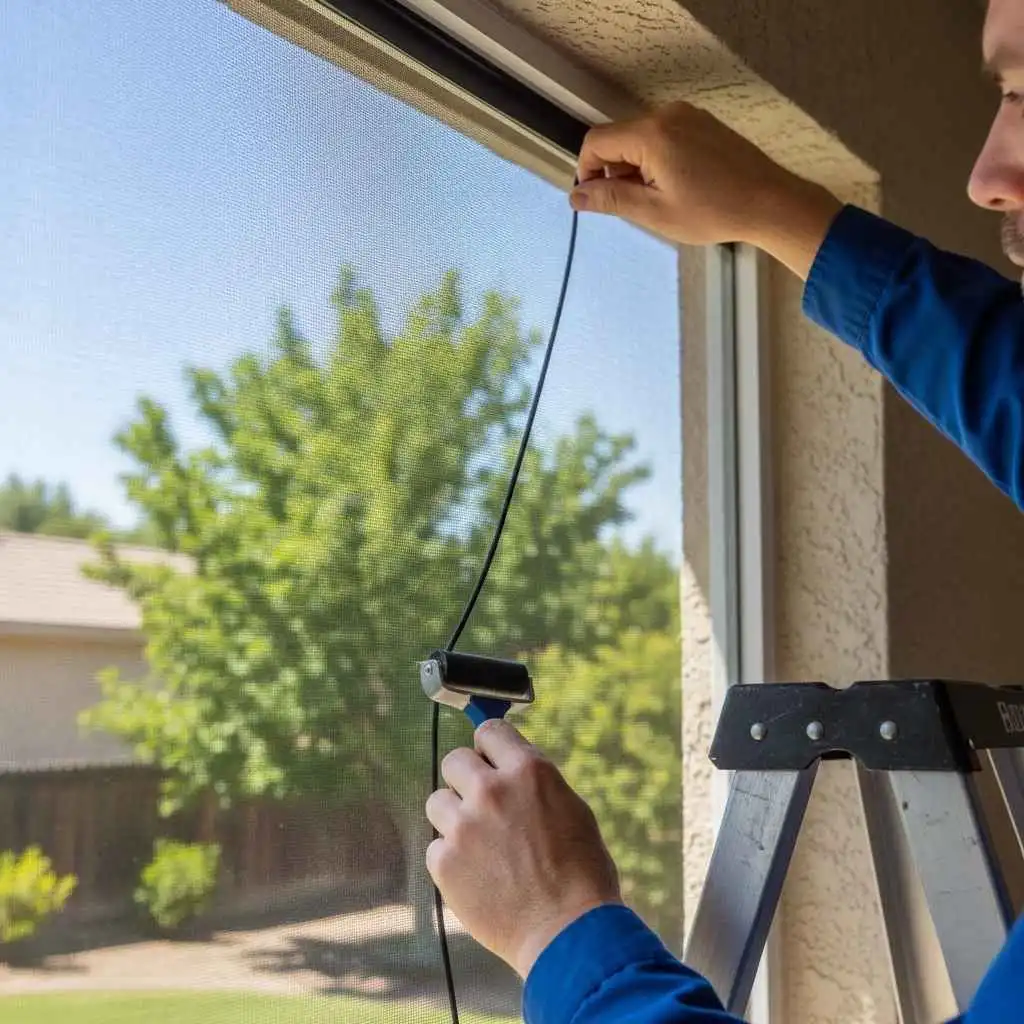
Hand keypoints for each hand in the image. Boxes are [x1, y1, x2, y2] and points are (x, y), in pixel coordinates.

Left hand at [425, 719, 621, 978]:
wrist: (567, 933)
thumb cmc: (581, 874)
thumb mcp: (571, 809)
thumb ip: (534, 784)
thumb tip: (508, 770)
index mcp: (529, 771)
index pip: (489, 731)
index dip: (489, 748)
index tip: (489, 760)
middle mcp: (492, 790)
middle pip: (454, 760)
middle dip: (467, 779)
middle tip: (484, 806)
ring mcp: (464, 826)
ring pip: (438, 801)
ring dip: (455, 818)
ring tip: (481, 846)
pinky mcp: (445, 862)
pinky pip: (436, 846)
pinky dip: (452, 859)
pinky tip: (478, 875)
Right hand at [571, 102, 841, 278]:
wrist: (770, 202)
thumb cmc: (713, 211)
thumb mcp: (655, 212)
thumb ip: (611, 200)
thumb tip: (575, 196)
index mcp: (651, 134)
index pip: (596, 142)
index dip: (587, 172)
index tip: (597, 200)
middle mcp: (666, 114)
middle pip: (618, 137)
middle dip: (614, 171)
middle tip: (633, 206)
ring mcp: (687, 115)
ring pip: (640, 138)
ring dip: (635, 167)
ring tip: (658, 199)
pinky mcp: (701, 122)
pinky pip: (663, 135)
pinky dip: (656, 159)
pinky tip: (675, 185)